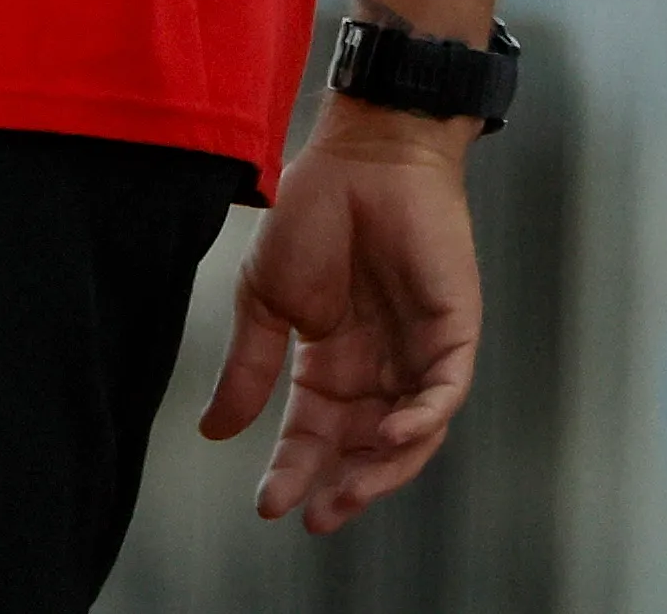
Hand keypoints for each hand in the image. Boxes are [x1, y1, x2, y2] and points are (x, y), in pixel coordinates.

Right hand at [197, 106, 483, 532]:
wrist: (364, 151)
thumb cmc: (315, 211)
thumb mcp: (266, 301)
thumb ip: (248, 369)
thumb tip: (213, 431)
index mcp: (329, 362)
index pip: (313, 435)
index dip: (292, 470)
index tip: (267, 504)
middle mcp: (377, 366)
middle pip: (363, 448)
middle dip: (341, 486)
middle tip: (317, 516)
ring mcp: (418, 350)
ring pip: (410, 434)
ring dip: (383, 470)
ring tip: (348, 492)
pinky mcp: (453, 329)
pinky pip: (446, 391)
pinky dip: (423, 419)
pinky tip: (392, 435)